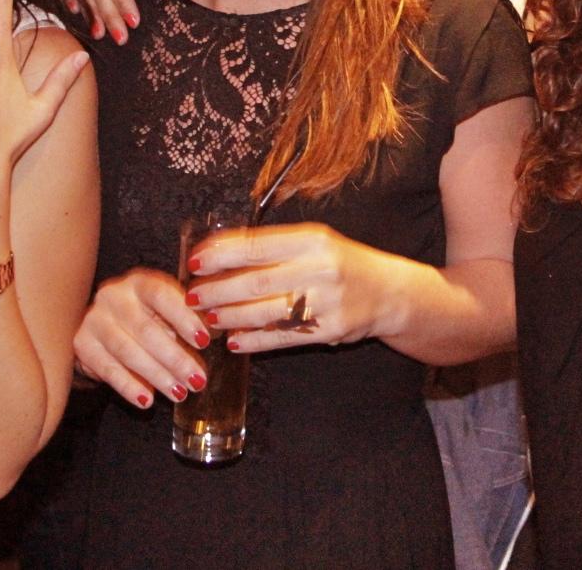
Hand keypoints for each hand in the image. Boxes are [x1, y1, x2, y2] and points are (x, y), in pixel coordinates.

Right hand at [73, 267, 210, 408]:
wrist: (102, 321)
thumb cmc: (147, 314)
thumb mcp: (166, 309)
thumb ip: (188, 316)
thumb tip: (219, 330)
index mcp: (140, 282)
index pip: (162, 296)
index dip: (184, 318)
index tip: (205, 341)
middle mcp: (114, 296)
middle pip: (146, 330)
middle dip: (175, 358)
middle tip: (198, 380)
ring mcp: (95, 319)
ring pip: (128, 352)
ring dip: (157, 376)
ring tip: (179, 393)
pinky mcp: (82, 344)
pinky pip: (108, 370)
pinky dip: (129, 387)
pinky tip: (147, 400)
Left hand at [185, 224, 396, 352]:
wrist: (389, 292)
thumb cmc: (341, 264)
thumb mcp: (313, 243)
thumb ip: (273, 247)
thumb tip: (218, 254)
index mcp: (311, 239)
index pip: (256, 245)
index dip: (221, 254)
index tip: (194, 261)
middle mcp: (319, 268)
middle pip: (256, 280)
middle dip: (218, 289)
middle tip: (192, 295)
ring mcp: (327, 301)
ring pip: (266, 311)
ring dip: (231, 316)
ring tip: (208, 319)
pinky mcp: (331, 330)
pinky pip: (284, 337)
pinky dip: (255, 341)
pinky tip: (235, 342)